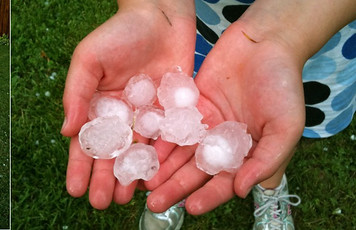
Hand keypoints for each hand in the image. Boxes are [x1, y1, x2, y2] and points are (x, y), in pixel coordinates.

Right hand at [61, 1, 195, 208]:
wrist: (161, 16)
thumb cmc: (119, 32)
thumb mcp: (89, 59)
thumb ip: (76, 94)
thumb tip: (66, 132)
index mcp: (97, 105)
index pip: (86, 141)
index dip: (80, 166)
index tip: (75, 189)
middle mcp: (121, 115)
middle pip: (112, 153)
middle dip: (105, 178)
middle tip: (102, 202)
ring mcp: (146, 116)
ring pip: (138, 152)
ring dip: (132, 175)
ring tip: (127, 198)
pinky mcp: (171, 112)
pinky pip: (166, 139)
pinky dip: (161, 159)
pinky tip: (156, 177)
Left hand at [144, 21, 304, 213]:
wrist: (264, 44)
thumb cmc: (283, 86)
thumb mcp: (286, 127)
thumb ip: (266, 160)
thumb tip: (241, 190)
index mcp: (245, 153)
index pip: (224, 181)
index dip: (208, 196)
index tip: (190, 208)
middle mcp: (220, 142)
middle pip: (195, 170)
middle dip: (175, 187)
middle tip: (155, 204)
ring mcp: (203, 124)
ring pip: (179, 151)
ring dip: (162, 168)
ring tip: (144, 184)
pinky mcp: (188, 105)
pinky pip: (172, 125)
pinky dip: (159, 139)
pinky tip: (145, 151)